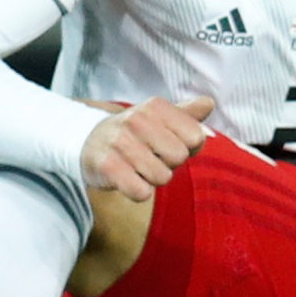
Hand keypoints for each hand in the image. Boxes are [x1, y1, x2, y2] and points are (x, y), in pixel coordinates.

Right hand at [79, 92, 215, 199]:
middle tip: (149, 157)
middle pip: (179, 158)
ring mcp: (120, 143)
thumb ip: (187, 114)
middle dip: (168, 163)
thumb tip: (209, 104)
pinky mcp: (108, 167)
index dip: (185, 147)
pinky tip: (128, 179)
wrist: (86, 142)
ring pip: (162, 177)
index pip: (195, 137)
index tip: (166, 144)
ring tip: (136, 167)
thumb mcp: (158, 118)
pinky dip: (138, 192)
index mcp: (155, 107)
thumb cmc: (133, 133)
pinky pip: (142, 192)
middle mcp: (137, 120)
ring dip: (152, 179)